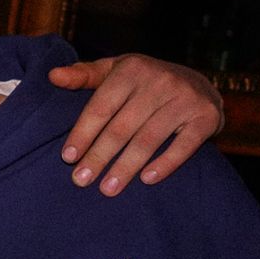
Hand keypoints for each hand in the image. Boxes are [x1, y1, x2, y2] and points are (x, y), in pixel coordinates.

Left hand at [49, 53, 223, 195]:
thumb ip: (84, 75)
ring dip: (126, 167)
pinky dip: (165, 163)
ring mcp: (185, 98)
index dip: (83, 133)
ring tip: (107, 189)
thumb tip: (53, 76)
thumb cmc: (145, 81)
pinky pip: (184, 145)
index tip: (67, 158)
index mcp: (132, 69)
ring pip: (149, 139)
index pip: (101, 107)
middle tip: (81, 180)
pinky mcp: (206, 116)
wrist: (200, 82)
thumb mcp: (115, 70)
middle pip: (122, 127)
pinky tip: (147, 180)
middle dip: (99, 156)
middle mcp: (160, 81)